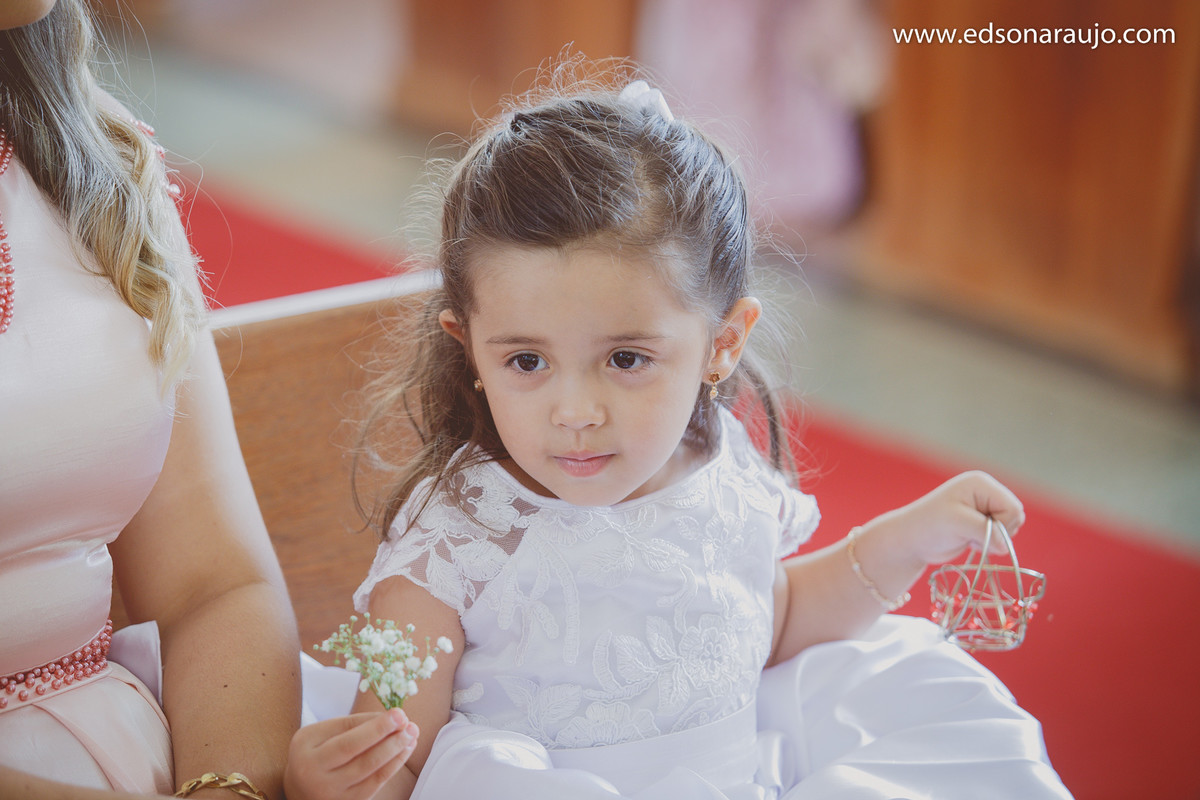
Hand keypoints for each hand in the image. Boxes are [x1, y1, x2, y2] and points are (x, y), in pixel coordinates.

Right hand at [284, 710, 417, 799]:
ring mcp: (332, 796)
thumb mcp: (321, 733)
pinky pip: (375, 784)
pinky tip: (405, 750)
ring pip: (371, 773)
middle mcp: (316, 778)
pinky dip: (393, 766)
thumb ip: (351, 724)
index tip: (398, 713)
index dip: (376, 728)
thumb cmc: (314, 752)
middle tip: (410, 724)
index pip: (348, 741)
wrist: (299, 787)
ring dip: (396, 752)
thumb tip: (388, 718)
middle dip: (390, 740)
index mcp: (307, 754)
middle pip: (361, 759)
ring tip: (412, 734)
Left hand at [865, 470, 1025, 569]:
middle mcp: (985, 492)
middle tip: (970, 533)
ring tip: (967, 535)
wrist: (912, 540)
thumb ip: (985, 531)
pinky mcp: (982, 522)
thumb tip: (1006, 546)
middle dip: (997, 532)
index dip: (1001, 525)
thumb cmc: (929, 526)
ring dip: (991, 539)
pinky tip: (968, 540)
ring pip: (1010, 528)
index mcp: (981, 483)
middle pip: (1015, 517)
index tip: (976, 530)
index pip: (1013, 508)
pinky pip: (1001, 536)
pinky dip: (988, 543)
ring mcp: (984, 507)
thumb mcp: (957, 524)